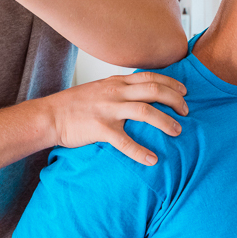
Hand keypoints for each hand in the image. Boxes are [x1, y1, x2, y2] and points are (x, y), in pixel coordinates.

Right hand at [44, 71, 188, 165]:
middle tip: (186, 111)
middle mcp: (115, 92)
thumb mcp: (99, 88)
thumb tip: (139, 93)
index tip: (184, 91)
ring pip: (145, 112)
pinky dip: (140, 152)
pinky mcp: (100, 129)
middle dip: (175, 100)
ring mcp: (108, 110)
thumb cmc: (73, 105)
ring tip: (177, 131)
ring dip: (165, 122)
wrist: (50, 116)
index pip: (150, 77)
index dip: (171, 83)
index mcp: (116, 82)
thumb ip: (119, 88)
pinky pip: (125, 141)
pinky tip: (152, 160)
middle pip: (154, 91)